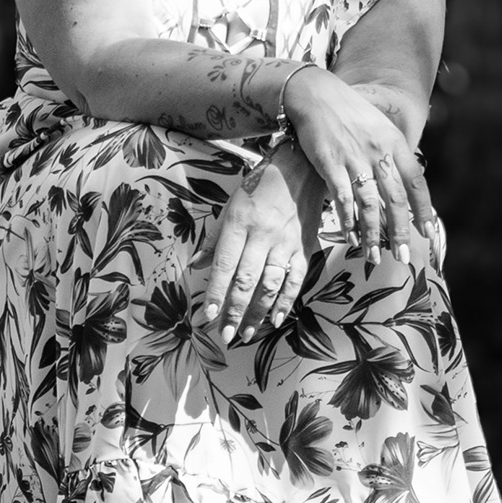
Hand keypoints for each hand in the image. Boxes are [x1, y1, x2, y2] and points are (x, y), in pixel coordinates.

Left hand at [199, 154, 316, 345]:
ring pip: (270, 284)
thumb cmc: (260, 186)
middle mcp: (263, 234)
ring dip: (258, 312)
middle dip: (235, 311)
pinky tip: (275, 319)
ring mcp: (286, 242)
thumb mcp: (231, 205)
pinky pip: (295, 279)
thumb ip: (214, 238)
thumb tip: (197, 265)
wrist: (301, 168)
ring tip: (247, 333)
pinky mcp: (304, 248)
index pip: (225, 264)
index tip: (207, 315)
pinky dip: (286, 301)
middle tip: (226, 334)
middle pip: (247, 279)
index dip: (216, 292)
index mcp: (240, 222)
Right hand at [276, 68, 435, 269]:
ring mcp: (354, 159)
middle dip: (400, 233)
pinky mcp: (330, 164)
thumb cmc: (350, 115)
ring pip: (369, 205)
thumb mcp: (380, 129)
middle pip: (395, 200)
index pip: (416, 183)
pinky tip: (351, 239)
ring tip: (374, 257)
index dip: (423, 211)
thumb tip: (406, 187)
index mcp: (395, 143)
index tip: (427, 234)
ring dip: (373, 235)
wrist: (316, 95)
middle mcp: (378, 152)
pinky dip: (347, 222)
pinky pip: (343, 199)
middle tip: (403, 257)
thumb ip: (393, 156)